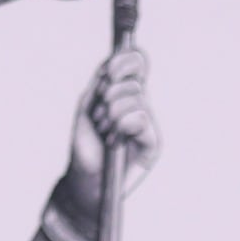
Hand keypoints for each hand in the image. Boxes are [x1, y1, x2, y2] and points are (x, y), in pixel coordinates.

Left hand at [62, 46, 158, 213]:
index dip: (125, 61)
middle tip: (99, 117)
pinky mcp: (153, 142)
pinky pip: (140, 118)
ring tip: (104, 132)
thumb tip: (114, 65)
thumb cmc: (85, 145)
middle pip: (134, 80)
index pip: (138, 62)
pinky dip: (121, 126)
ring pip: (136, 97)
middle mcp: (141, 104)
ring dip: (111, 114)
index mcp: (126, 92)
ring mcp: (149, 123)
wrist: (85, 179)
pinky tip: (115, 142)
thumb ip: (101, 81)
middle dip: (108, 96)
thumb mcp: (87, 106)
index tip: (107, 73)